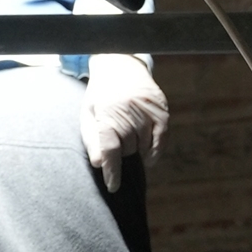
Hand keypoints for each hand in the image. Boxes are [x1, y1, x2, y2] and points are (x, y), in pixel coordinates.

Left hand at [80, 53, 168, 192]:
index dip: (112, 171)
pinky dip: (154, 151)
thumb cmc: (101, 94)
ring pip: (143, 147)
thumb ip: (92, 139)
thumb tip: (99, 164)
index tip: (113, 187)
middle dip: (120, 151)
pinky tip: (148, 154)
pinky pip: (160, 141)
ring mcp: (148, 111)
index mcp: (107, 112)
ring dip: (135, 148)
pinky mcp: (162, 111)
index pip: (110, 149)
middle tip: (115, 136)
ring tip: (128, 131)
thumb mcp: (88, 113)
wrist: (120, 64)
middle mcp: (129, 111)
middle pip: (127, 150)